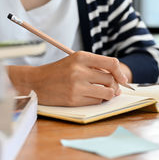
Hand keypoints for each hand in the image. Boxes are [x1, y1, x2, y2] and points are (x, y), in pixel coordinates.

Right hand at [8, 51, 128, 105]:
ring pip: (106, 93)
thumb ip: (95, 66)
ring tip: (103, 93)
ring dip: (108, 95)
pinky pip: (96, 102)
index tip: (123, 80)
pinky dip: (97, 101)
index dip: (120, 73)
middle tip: (113, 89)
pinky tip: (91, 97)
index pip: (111, 63)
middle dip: (115, 86)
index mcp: (81, 57)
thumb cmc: (58, 72)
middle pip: (110, 80)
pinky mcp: (74, 100)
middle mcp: (79, 70)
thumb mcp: (75, 61)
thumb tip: (118, 79)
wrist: (35, 82)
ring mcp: (77, 86)